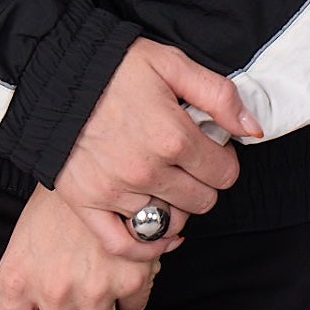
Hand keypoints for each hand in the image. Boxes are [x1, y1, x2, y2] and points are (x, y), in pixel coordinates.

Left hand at [0, 185, 168, 309]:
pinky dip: (132, 296)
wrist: (97, 157)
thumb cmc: (58, 199)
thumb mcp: (20, 243)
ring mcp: (95, 288)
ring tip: (101, 297)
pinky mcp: (133, 278)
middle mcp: (54, 292)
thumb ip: (8, 292)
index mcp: (17, 283)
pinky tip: (125, 270)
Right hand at [55, 37, 259, 254]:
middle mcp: (146, 170)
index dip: (223, 162)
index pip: (224, 174)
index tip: (211, 151)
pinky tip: (158, 231)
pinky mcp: (86, 204)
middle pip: (201, 201)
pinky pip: (124, 244)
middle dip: (203, 184)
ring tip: (166, 183)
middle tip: (188, 164)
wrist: (57, 75)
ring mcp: (115, 191)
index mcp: (174, 136)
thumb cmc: (117, 67)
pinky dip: (146, 245)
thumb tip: (252, 130)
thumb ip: (220, 97)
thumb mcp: (175, 64)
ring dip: (174, 206)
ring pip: (168, 222)